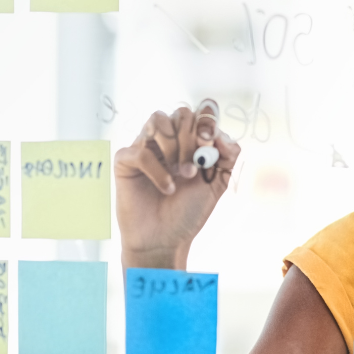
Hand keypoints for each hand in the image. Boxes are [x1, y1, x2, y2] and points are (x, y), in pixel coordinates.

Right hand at [114, 100, 240, 265]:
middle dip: (192, 138)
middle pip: (180, 114)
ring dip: (175, 146)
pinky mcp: (125, 161)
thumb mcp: (217, 183)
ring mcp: (145, 147)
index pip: (199, 113)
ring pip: (158, 120)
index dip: (207, 120)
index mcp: (189, 141)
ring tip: (183, 174)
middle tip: (196, 165)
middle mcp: (167, 140)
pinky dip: (158, 170)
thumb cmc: (188, 211)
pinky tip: (167, 188)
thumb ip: (228, 156)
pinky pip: (140, 151)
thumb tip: (222, 134)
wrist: (166, 240)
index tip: (210, 141)